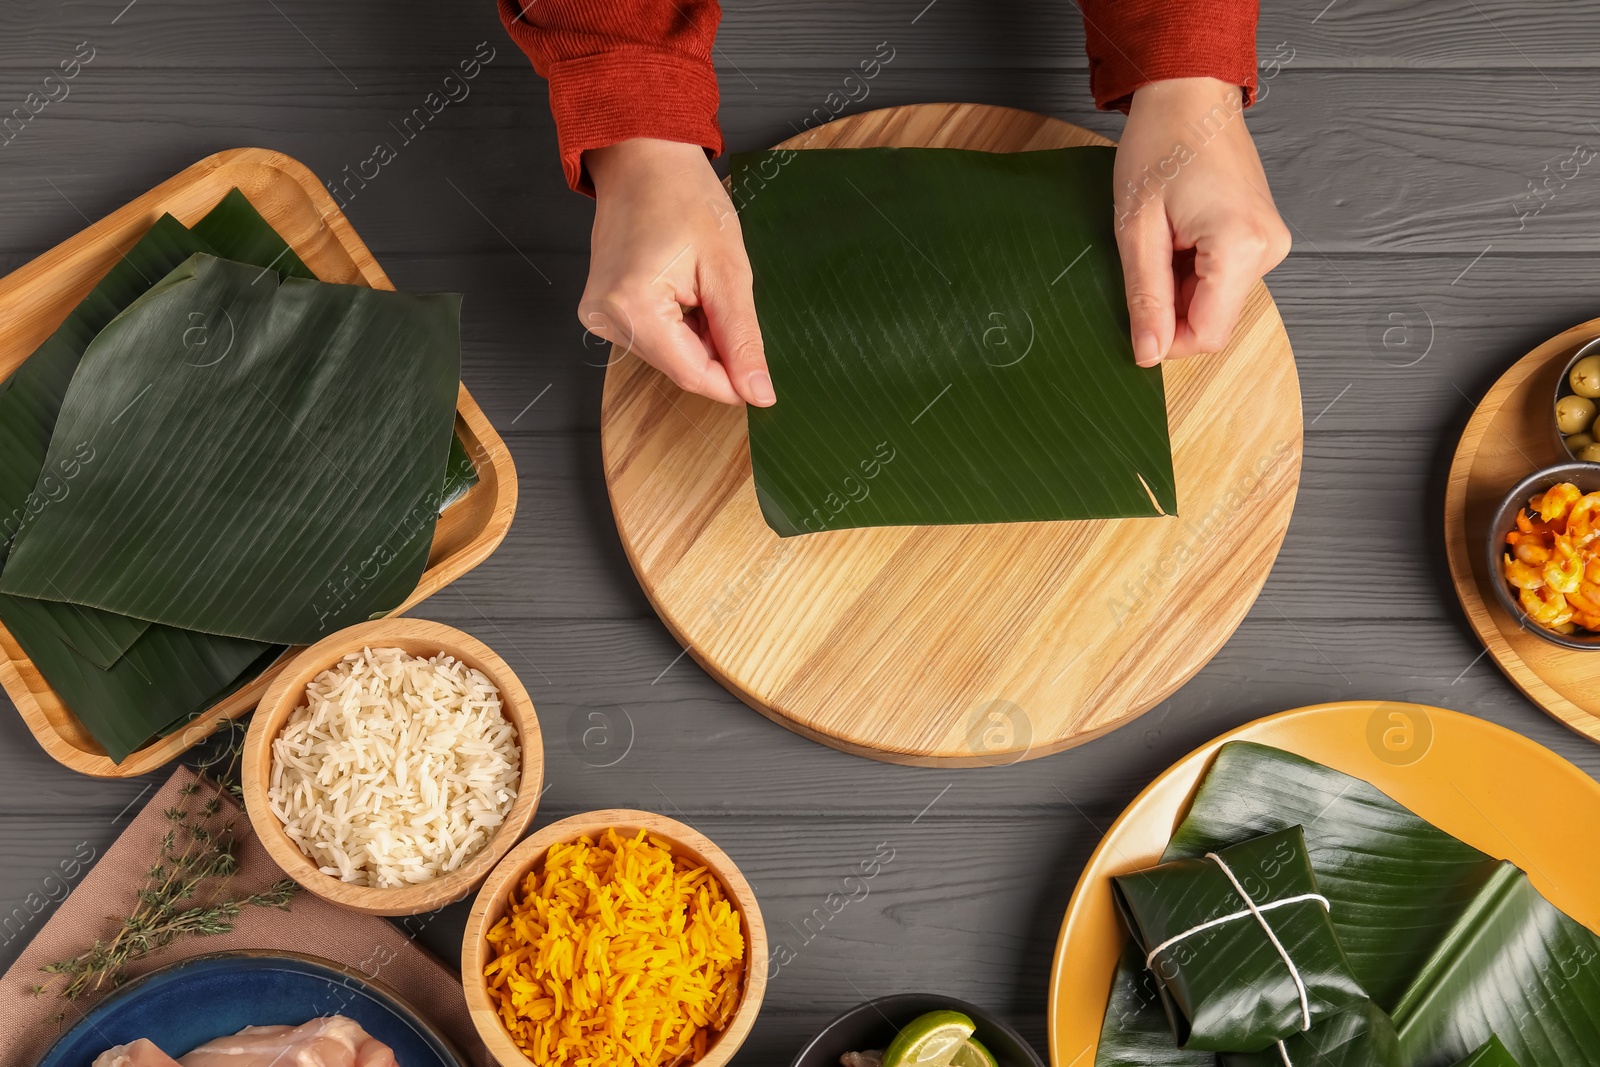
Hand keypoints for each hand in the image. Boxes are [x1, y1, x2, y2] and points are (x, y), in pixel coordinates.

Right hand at [580, 138, 773, 405]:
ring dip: (697, 337)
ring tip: (699, 285)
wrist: (643, 158)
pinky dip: (678, 326)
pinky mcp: (600, 311)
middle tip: (726, 300)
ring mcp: (597, 315)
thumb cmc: (683, 195)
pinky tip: (682, 288)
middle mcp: (604, 317)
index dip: (732, 383)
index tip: (761, 379)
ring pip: (668, 355)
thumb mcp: (728, 270)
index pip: (691, 375)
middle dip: (714, 351)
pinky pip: (652, 339)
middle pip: (678, 368)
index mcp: (632, 306)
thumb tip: (758, 393)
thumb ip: (741, 338)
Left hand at [1113, 77, 1290, 366]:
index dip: (1166, 342)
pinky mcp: (1262, 239)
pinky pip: (1224, 280)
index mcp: (1241, 247)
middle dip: (1171, 311)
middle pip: (1214, 321)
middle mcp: (1268, 250)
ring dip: (1180, 289)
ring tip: (1162, 241)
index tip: (1135, 321)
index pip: (1207, 334)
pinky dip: (1193, 273)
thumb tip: (1149, 354)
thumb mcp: (1137, 228)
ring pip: (1217, 302)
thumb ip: (1146, 297)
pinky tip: (1177, 238)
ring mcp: (1270, 244)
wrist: (1189, 95)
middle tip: (1145, 263)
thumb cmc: (1161, 144)